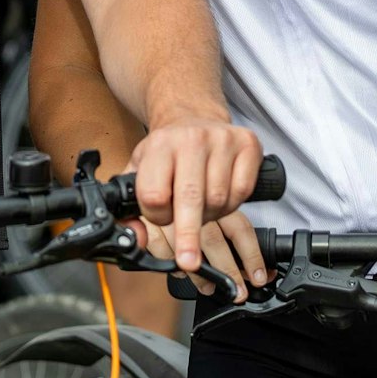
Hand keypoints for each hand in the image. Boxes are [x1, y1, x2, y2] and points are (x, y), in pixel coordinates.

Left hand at [125, 116, 261, 273]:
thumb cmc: (166, 152)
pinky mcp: (247, 143)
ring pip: (219, 200)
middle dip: (188, 236)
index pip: (156, 194)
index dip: (157, 216)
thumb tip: (134, 239)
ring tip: (202, 207)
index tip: (161, 218)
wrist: (191, 116)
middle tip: (188, 261)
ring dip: (211, 216)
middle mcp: (190, 139)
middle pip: (190, 198)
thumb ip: (128, 209)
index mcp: (159, 145)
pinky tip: (222, 196)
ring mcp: (222, 139)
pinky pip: (243, 191)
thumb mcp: (137, 172)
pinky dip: (233, 204)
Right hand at [142, 207, 265, 302]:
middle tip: (238, 292)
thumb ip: (233, 236)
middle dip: (229, 272)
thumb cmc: (186, 197)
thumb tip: (263, 272)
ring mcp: (170, 212)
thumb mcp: (214, 208)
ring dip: (200, 274)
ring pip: (188, 247)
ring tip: (209, 287)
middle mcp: (195, 205)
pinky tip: (181, 272)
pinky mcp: (147, 220)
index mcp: (216, 199)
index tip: (259, 278)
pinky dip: (172, 264)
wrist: (152, 174)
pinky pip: (162, 248)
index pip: (239, 228)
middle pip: (215, 242)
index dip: (252, 256)